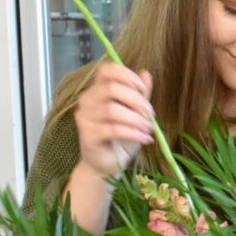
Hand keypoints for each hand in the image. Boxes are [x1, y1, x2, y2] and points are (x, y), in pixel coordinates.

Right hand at [73, 63, 153, 177]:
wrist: (109, 165)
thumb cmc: (121, 137)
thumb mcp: (135, 114)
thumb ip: (140, 94)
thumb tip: (146, 74)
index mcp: (97, 90)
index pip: (106, 71)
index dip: (126, 75)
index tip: (142, 88)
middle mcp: (86, 101)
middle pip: (111, 89)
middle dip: (136, 100)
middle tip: (150, 114)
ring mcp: (84, 118)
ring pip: (112, 110)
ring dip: (136, 119)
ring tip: (149, 128)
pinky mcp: (87, 136)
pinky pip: (112, 129)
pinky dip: (133, 133)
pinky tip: (145, 139)